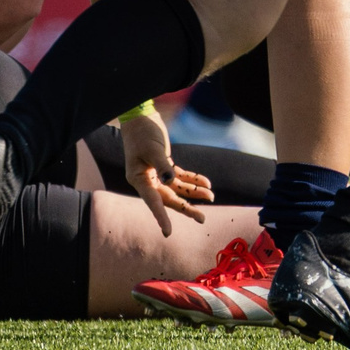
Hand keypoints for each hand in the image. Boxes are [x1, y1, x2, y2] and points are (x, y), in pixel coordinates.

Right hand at [119, 111, 211, 235]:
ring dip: (194, 193)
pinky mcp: (164, 166)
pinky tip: (206, 183)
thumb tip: (172, 182)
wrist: (140, 117)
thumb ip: (163, 165)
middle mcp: (147, 180)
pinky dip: (193, 180)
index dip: (160, 217)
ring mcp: (156, 174)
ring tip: (211, 197)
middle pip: (168, 198)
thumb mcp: (153, 149)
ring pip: (177, 189)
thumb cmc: (142, 132)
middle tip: (202, 219)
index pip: (152, 201)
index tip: (167, 232)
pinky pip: (181, 177)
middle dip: (186, 208)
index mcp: (139, 179)